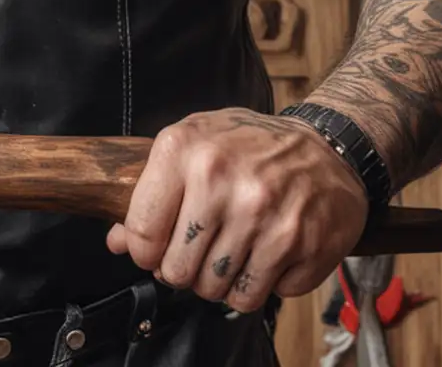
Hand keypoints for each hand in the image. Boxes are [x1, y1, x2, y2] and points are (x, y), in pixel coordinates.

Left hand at [105, 108, 367, 311]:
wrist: (324, 148)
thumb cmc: (248, 146)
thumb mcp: (192, 145)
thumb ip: (151, 192)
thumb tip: (118, 242)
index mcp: (186, 149)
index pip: (143, 232)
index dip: (145, 252)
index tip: (156, 250)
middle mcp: (224, 181)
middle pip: (178, 271)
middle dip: (184, 271)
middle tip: (198, 253)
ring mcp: (265, 215)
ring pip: (217, 291)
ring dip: (219, 282)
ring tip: (230, 253)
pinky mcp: (300, 245)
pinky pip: (259, 297)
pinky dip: (256, 286)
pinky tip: (262, 255)